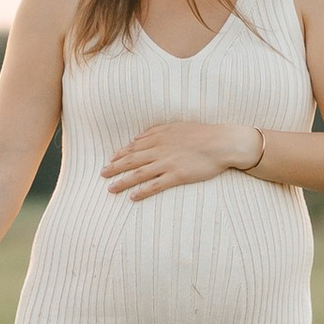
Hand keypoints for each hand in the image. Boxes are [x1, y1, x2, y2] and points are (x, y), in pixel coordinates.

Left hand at [101, 118, 257, 201]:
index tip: (109, 160)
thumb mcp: (176, 126)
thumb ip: (156, 131)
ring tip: (110, 189)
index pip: (134, 147)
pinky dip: (143, 191)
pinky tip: (132, 197)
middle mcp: (160, 150)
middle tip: (101, 175)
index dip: (119, 154)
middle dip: (114, 168)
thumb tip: (138, 137)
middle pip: (131, 160)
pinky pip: (156, 185)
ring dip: (123, 181)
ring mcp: (168, 163)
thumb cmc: (201, 133)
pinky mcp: (177, 175)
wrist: (222, 142)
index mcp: (159, 137)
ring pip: (139, 173)